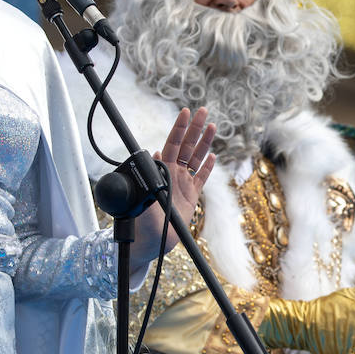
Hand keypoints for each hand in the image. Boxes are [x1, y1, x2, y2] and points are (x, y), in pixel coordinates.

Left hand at [134, 108, 215, 255]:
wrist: (150, 243)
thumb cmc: (142, 223)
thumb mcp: (143, 200)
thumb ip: (149, 180)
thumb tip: (155, 154)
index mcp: (162, 172)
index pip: (172, 144)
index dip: (179, 128)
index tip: (185, 112)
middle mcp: (173, 174)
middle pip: (187, 146)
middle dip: (195, 128)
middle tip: (204, 111)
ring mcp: (182, 184)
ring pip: (196, 159)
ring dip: (204, 143)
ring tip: (212, 126)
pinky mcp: (191, 196)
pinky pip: (201, 178)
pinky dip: (207, 167)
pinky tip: (212, 156)